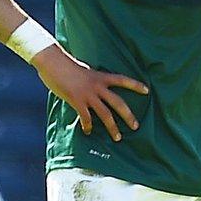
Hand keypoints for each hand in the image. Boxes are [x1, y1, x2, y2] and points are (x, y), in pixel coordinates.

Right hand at [30, 45, 146, 141]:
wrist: (53, 63)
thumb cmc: (66, 65)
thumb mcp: (84, 71)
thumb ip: (92, 80)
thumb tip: (95, 87)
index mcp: (101, 77)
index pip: (122, 80)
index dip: (135, 85)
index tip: (147, 91)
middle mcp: (98, 86)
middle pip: (118, 103)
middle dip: (128, 116)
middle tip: (136, 126)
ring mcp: (88, 94)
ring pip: (105, 114)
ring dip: (113, 128)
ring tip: (118, 138)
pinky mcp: (77, 101)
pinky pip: (86, 117)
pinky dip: (88, 126)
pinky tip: (88, 131)